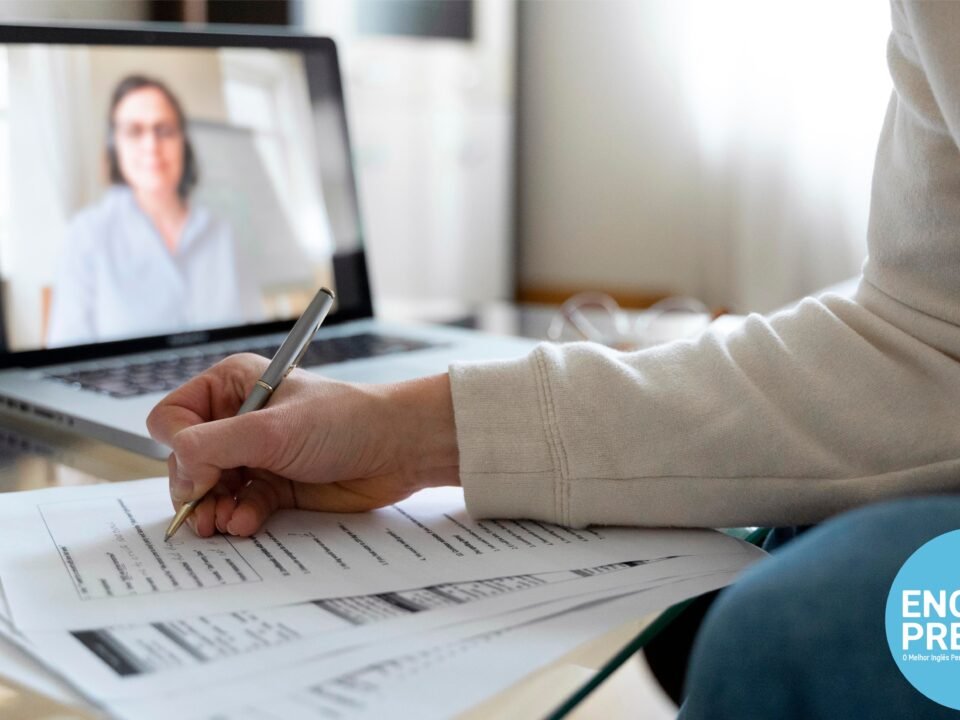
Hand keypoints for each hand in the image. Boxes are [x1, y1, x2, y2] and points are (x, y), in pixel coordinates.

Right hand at [147, 354, 458, 537]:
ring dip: (212, 510)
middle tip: (204, 512)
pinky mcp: (275, 486)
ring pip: (209, 490)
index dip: (179, 447)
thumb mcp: (273, 429)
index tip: (199, 471)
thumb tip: (179, 471)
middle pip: (186, 460)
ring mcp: (256, 454)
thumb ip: (214, 445)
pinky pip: (239, 507)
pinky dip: (239, 518)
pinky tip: (247, 524)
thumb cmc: (345, 421)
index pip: (173, 417)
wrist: (398, 449)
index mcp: (232, 385)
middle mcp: (239, 418)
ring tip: (223, 523)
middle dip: (193, 488)